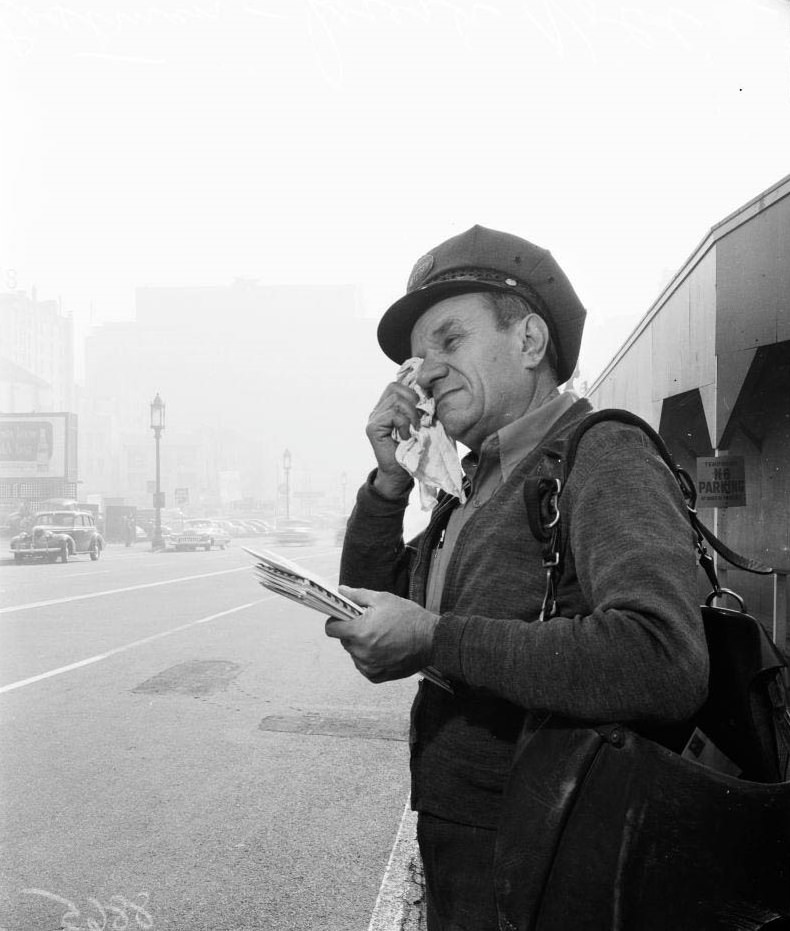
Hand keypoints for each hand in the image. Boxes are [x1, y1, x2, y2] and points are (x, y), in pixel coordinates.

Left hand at [325, 587, 438, 682]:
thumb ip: (358, 595)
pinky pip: (364, 666)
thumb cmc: (409, 617)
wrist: (432, 640)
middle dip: (353, 631)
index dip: (335, 620)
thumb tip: (341, 591)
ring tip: (381, 637)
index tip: (344, 617)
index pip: (331, 629)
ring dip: (361, 645)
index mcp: (359, 632)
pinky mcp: (377, 676)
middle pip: (344, 640)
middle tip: (370, 624)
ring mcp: (368, 666)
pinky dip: (370, 658)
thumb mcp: (383, 599)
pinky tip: (384, 649)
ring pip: (354, 653)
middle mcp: (361, 652)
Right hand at [366, 382, 420, 497]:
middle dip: (412, 402)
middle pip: (395, 388)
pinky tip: (406, 436)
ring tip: (413, 430)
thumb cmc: (413, 449)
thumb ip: (421, 407)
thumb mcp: (420, 423)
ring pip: (396, 400)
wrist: (400, 474)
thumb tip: (431, 389)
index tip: (422, 410)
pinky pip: (393, 414)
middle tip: (418, 421)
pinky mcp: (373, 428)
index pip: (397, 385)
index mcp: (387, 406)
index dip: (412, 392)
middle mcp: (377, 410)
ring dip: (411, 415)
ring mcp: (373, 418)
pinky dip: (404, 424)